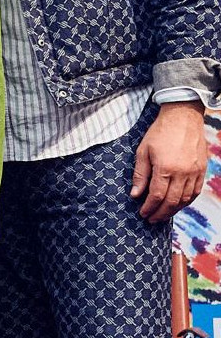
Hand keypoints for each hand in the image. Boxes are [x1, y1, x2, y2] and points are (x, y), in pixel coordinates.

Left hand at [131, 100, 207, 221]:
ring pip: (185, 199)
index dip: (149, 207)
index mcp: (166, 168)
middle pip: (172, 202)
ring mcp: (195, 172)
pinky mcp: (202, 169)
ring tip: (163, 214)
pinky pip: (195, 191)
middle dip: (160, 213)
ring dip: (174, 210)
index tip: (143, 214)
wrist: (183, 117)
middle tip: (151, 219)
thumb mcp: (143, 151)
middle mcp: (183, 173)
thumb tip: (135, 194)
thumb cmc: (160, 132)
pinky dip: (187, 201)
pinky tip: (178, 204)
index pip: (157, 196)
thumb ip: (140, 174)